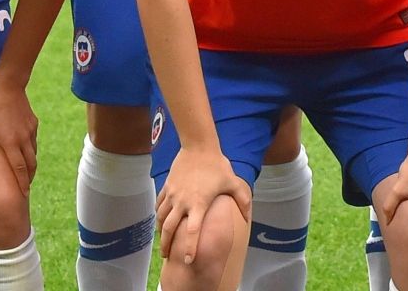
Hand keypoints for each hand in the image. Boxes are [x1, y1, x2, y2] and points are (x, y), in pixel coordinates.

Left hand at [0, 79, 38, 194]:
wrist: (9, 85)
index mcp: (10, 142)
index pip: (18, 168)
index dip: (21, 183)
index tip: (23, 195)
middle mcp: (23, 139)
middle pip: (30, 164)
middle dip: (28, 178)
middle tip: (25, 191)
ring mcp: (30, 131)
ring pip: (33, 153)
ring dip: (30, 165)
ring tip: (26, 175)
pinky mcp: (33, 123)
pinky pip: (33, 142)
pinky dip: (30, 151)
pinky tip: (25, 153)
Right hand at [157, 145, 252, 267]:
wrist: (198, 147)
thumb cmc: (217, 165)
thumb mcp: (233, 182)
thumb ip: (242, 200)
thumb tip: (249, 217)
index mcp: (199, 204)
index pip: (192, 231)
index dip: (190, 247)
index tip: (188, 260)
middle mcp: (182, 202)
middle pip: (169, 229)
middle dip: (166, 245)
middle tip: (167, 256)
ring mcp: (172, 195)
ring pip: (161, 218)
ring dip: (160, 231)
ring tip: (163, 240)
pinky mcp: (166, 187)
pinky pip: (159, 205)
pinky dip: (158, 214)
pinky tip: (161, 219)